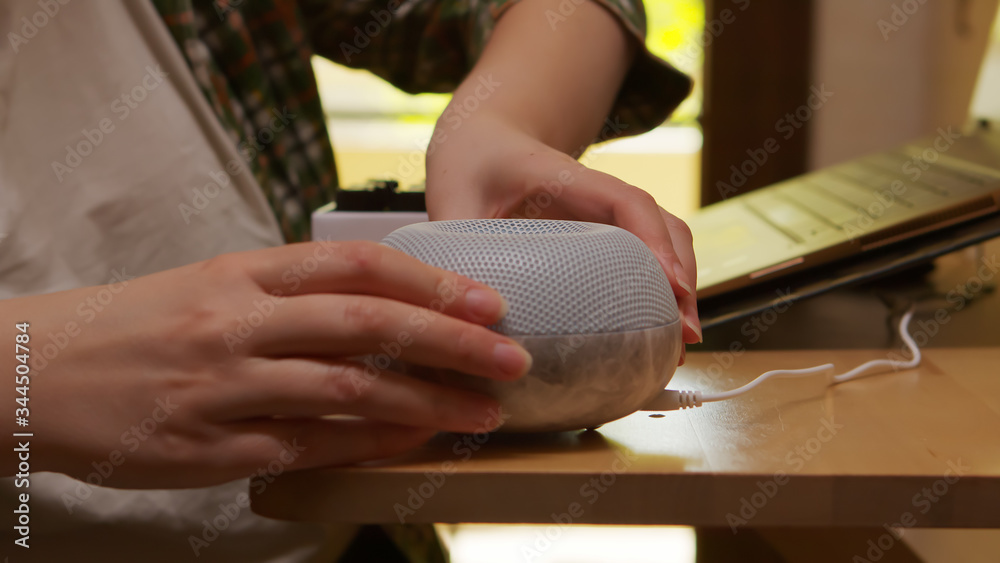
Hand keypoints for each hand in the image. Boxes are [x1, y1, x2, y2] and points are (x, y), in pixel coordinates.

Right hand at [1, 242, 529, 487]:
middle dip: (450, 340)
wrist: (38, 369)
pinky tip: (411, 444)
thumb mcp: (215, 284)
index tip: (486, 300)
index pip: (356, 266)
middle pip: (366, 325)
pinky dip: (366, 444)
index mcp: (244, 274)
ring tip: (482, 410)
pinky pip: (306, 446)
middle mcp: (239, 323)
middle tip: (511, 355)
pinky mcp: (210, 447)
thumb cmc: (141, 324)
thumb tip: (383, 305)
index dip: (430, 282)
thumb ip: (292, 293)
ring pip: (345, 390)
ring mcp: (225, 387)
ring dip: (425, 402)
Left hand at [426, 112, 701, 350]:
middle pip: (662, 224)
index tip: (668, 286)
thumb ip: (453, 242)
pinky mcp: (604, 234)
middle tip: (683, 335)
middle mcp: (598, 193)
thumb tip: (460, 308)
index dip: (653, 240)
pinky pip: (647, 255)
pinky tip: (658, 332)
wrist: (483, 143)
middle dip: (682, 276)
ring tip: (679, 344)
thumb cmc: (469, 167)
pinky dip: (662, 289)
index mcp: (565, 177)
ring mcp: (606, 213)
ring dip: (680, 287)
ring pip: (665, 240)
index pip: (626, 201)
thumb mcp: (451, 197)